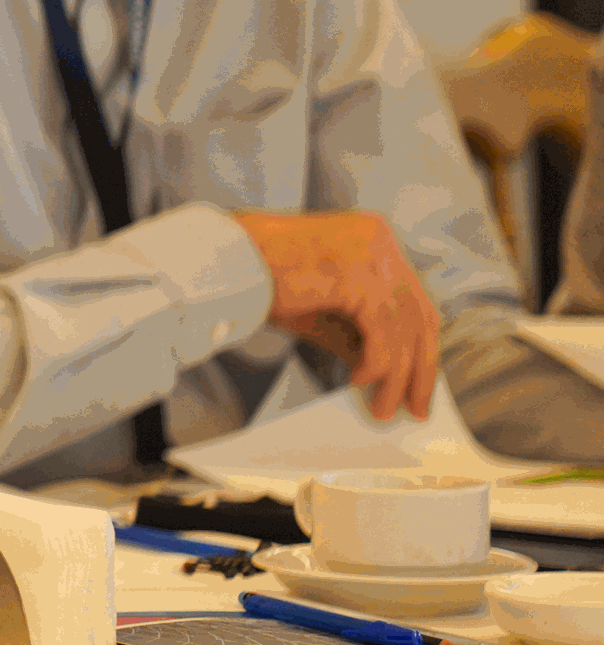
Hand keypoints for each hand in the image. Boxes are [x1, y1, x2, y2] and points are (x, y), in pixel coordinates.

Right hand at [231, 210, 440, 421]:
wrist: (224, 263)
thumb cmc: (260, 280)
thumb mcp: (319, 312)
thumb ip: (355, 334)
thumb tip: (383, 372)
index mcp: (372, 238)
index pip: (414, 299)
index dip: (420, 344)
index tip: (418, 381)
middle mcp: (378, 239)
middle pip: (418, 312)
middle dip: (420, 366)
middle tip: (416, 405)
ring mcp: (371, 253)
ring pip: (404, 326)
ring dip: (397, 375)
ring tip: (384, 406)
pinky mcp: (358, 274)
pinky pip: (383, 330)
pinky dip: (378, 362)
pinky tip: (361, 380)